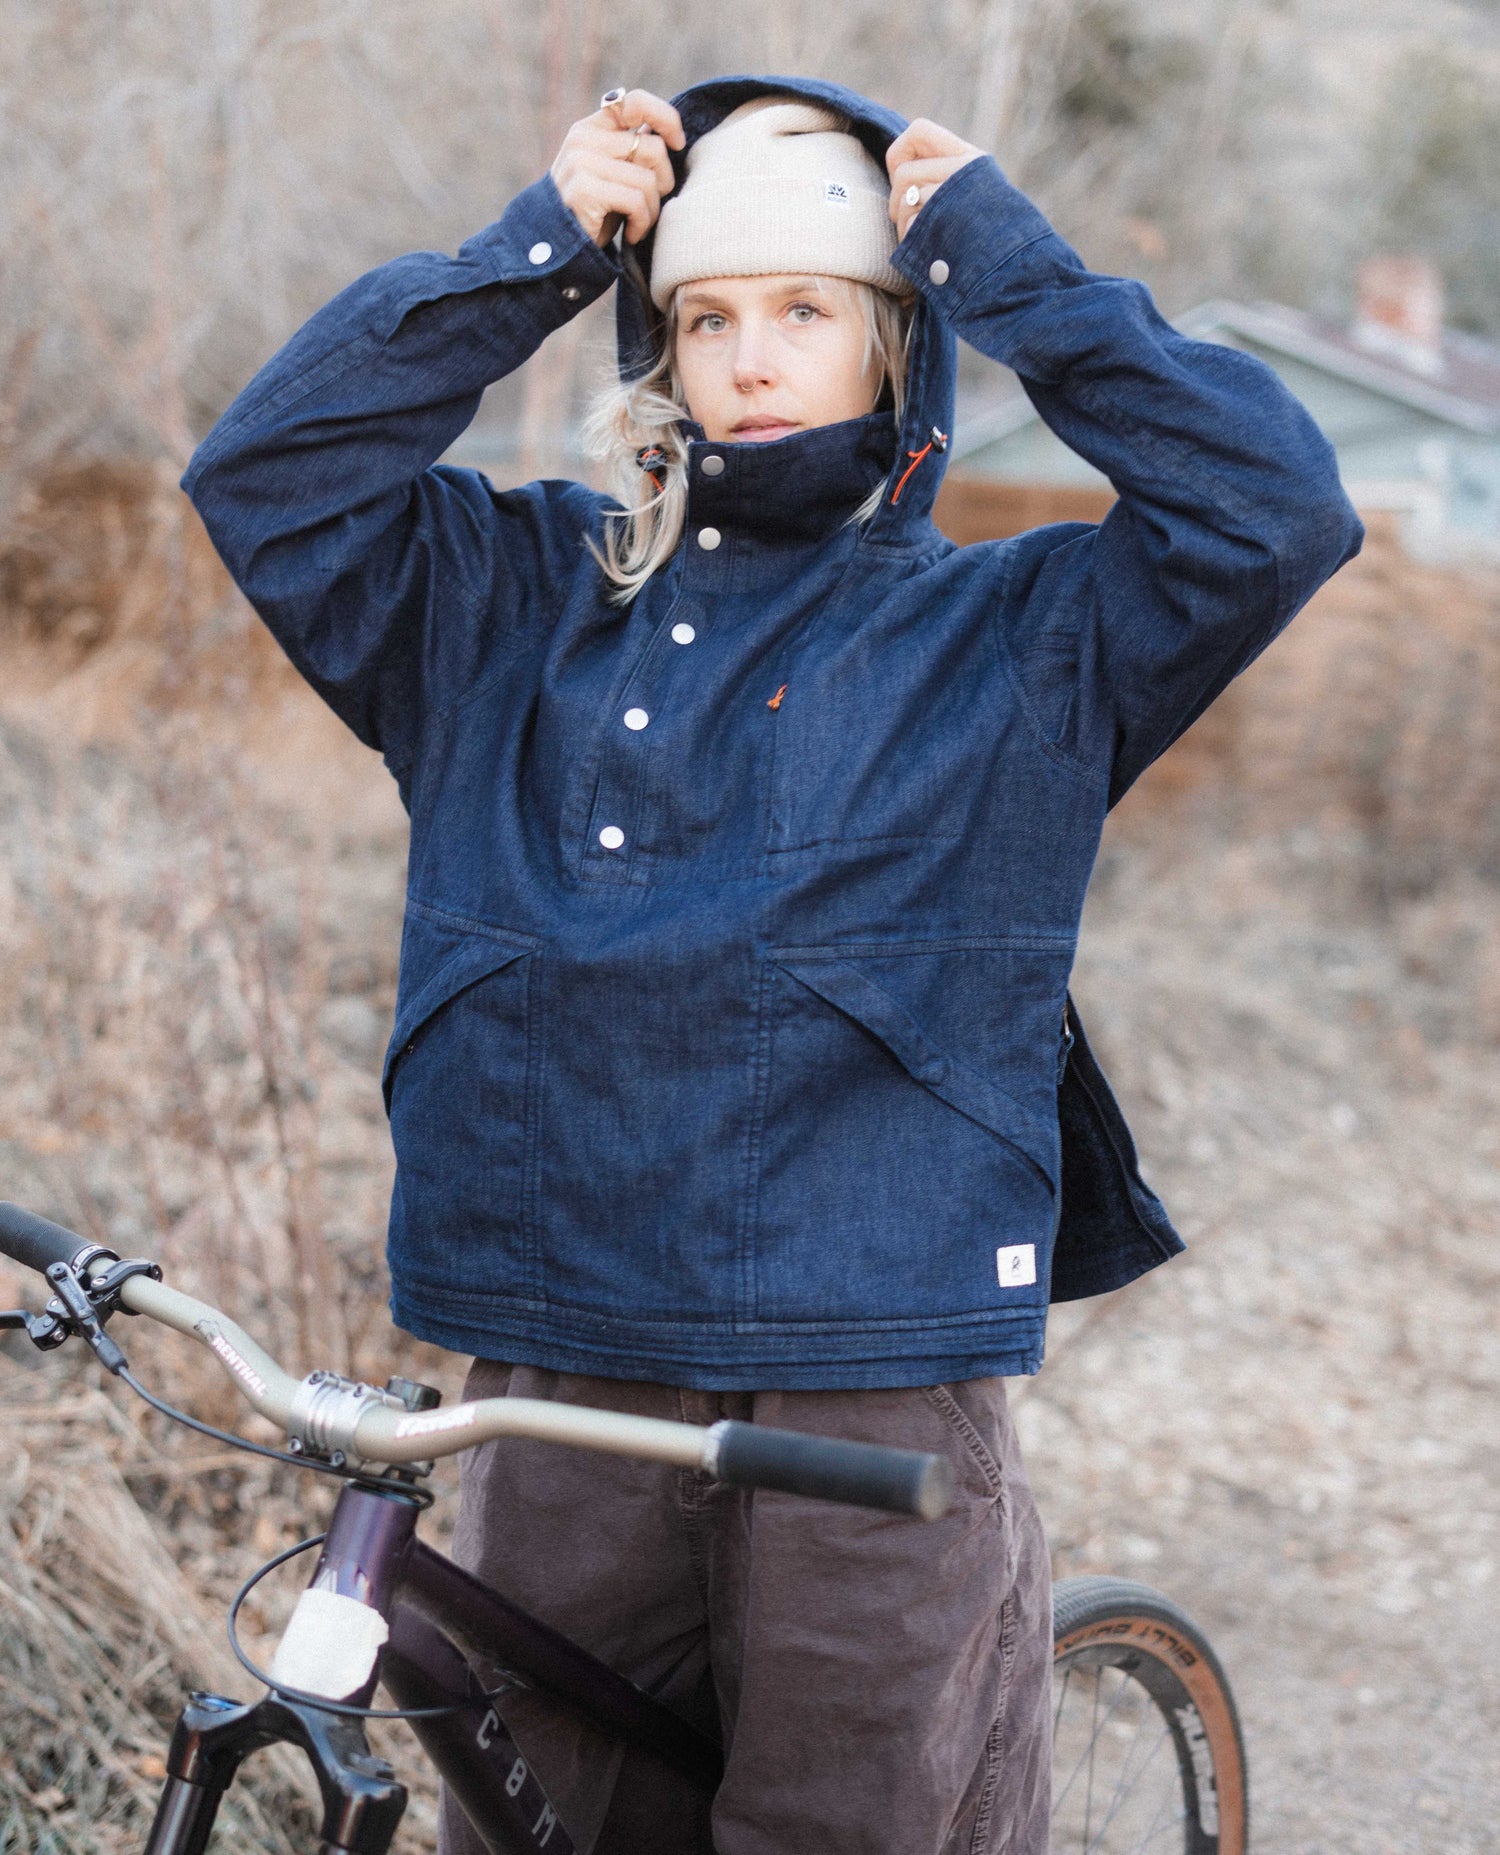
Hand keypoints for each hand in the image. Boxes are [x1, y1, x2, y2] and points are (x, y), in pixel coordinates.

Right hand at [549, 88, 685, 247]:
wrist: (556, 244)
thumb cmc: (594, 212)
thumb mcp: (612, 173)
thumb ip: (632, 150)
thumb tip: (670, 135)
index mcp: (591, 128)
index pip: (635, 102)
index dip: (665, 118)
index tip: (678, 143)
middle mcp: (584, 139)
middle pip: (653, 148)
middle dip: (663, 182)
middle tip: (650, 204)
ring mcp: (582, 163)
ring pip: (648, 180)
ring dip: (652, 210)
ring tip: (639, 223)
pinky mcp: (584, 189)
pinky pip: (636, 202)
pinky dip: (642, 224)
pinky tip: (631, 234)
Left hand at [886, 118, 984, 241]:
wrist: (1014, 270)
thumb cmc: (989, 237)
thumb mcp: (973, 195)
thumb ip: (942, 176)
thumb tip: (898, 167)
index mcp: (970, 158)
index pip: (919, 131)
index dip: (901, 151)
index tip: (900, 173)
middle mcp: (963, 170)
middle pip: (903, 173)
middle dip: (897, 199)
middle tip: (907, 218)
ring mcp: (955, 196)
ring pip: (904, 198)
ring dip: (903, 223)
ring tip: (921, 237)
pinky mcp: (945, 224)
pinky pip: (910, 225)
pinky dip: (910, 240)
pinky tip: (927, 251)